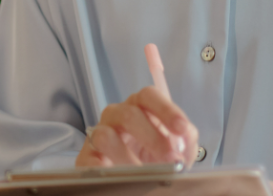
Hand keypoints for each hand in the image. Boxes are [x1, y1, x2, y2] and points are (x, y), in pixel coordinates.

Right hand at [75, 85, 198, 168]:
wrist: (137, 177)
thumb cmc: (157, 157)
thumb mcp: (177, 148)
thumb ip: (185, 139)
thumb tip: (185, 135)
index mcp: (140, 106)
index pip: (149, 95)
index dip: (166, 109)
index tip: (181, 128)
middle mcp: (117, 114)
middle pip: (129, 114)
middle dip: (153, 138)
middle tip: (170, 159)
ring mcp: (99, 133)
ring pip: (106, 136)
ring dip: (128, 158)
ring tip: (144, 174)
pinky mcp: (87, 155)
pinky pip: (91, 159)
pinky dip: (107, 169)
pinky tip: (120, 178)